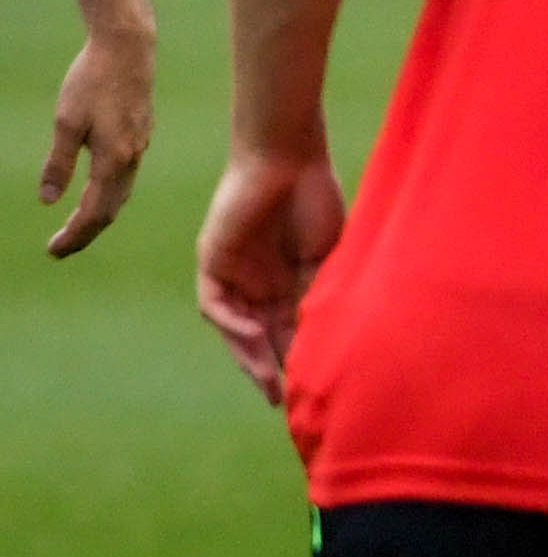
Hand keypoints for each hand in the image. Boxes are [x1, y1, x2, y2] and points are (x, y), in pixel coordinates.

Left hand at [41, 19, 150, 256]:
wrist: (128, 49)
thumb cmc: (92, 81)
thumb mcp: (66, 123)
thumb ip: (58, 164)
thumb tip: (48, 201)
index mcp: (114, 160)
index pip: (94, 212)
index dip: (75, 235)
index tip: (53, 251)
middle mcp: (133, 159)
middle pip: (110, 209)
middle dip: (85, 232)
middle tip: (59, 247)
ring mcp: (141, 146)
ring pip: (121, 193)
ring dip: (98, 213)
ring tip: (76, 224)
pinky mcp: (141, 135)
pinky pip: (127, 176)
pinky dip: (109, 193)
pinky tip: (96, 190)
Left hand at [194, 146, 345, 401]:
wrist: (290, 157)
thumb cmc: (317, 200)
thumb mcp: (327, 258)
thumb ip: (319, 295)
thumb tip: (323, 340)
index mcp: (287, 282)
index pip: (288, 331)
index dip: (297, 359)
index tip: (312, 388)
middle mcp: (256, 282)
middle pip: (258, 337)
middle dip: (269, 369)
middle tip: (283, 399)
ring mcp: (233, 272)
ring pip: (234, 327)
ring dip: (249, 355)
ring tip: (268, 379)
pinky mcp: (212, 259)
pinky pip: (214, 303)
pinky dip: (232, 322)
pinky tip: (254, 332)